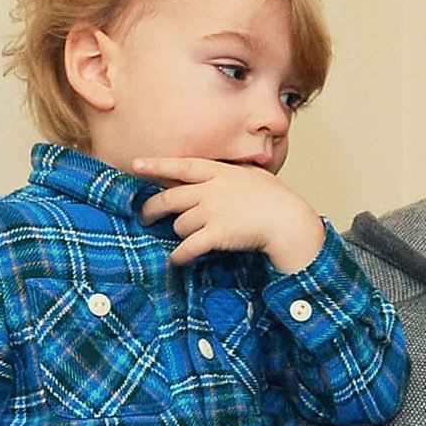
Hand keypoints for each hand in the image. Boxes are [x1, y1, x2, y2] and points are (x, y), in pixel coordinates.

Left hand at [130, 158, 326, 272]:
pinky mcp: (216, 234)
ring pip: (180, 224)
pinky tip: (176, 260)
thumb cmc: (279, 200)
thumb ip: (234, 174)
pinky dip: (180, 255)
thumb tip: (224, 173)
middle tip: (145, 216)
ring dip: (180, 234)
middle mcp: (210, 190)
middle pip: (169, 198)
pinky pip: (188, 246)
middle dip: (152, 208)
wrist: (289, 221)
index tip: (136, 165)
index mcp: (219, 172)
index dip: (156, 166)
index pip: (181, 166)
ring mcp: (212, 212)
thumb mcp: (255, 176)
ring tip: (186, 240)